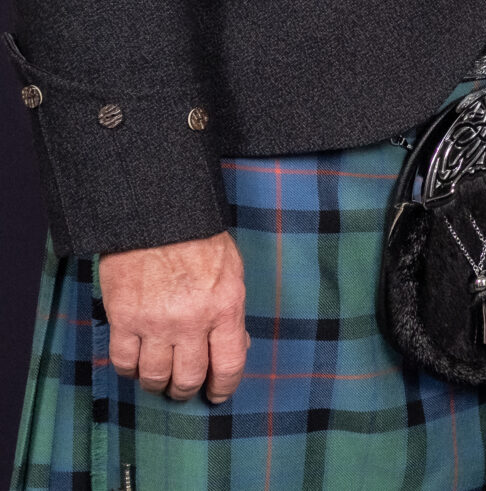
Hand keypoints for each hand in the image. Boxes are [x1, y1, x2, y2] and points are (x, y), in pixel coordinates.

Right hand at [97, 231, 248, 403]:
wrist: (157, 217)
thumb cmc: (199, 240)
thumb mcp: (232, 272)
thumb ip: (231, 311)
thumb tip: (234, 346)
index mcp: (225, 307)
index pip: (230, 363)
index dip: (224, 387)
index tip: (217, 395)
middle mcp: (192, 321)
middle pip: (189, 377)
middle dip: (187, 390)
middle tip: (183, 389)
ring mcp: (155, 322)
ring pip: (154, 376)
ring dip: (157, 384)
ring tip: (159, 379)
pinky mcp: (123, 318)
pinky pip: (124, 360)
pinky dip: (129, 369)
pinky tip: (135, 363)